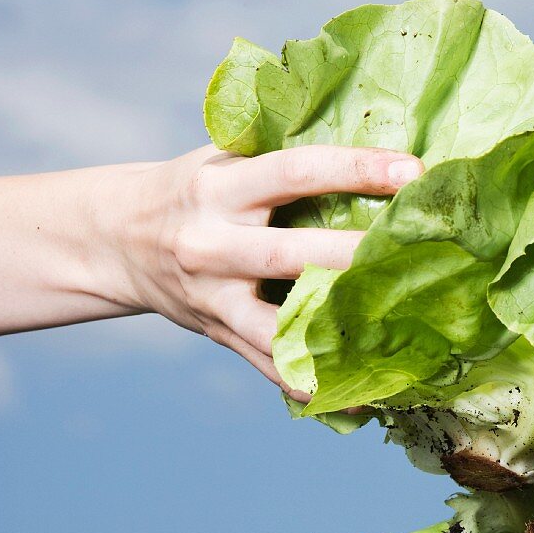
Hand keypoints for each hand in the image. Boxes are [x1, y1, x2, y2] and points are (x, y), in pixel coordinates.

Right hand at [118, 144, 422, 398]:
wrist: (116, 238)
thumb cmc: (194, 190)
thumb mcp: (222, 159)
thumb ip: (280, 157)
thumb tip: (369, 138)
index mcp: (220, 187)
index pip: (294, 171)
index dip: (355, 169)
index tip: (413, 171)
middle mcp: (212, 242)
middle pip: (290, 253)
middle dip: (354, 255)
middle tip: (417, 253)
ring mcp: (213, 295)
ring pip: (278, 323)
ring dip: (335, 331)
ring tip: (394, 336)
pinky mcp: (218, 331)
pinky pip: (266, 363)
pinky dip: (309, 380)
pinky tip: (355, 395)